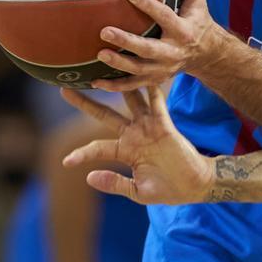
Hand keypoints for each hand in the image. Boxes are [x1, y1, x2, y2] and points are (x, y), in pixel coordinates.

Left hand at [61, 87, 213, 204]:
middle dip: (86, 103)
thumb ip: (115, 184)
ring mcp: (149, 128)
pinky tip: (145, 76)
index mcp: (125, 152)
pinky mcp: (165, 126)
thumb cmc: (168, 189)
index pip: (97, 148)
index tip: (66, 162)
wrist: (196, 185)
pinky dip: (152, 91)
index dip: (82, 154)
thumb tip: (89, 177)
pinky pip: (156, 104)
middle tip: (65, 90)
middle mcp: (134, 135)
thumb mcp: (138, 192)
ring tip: (105, 69)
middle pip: (105, 115)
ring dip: (119, 86)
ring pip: (130, 102)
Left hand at [92, 0, 219, 90]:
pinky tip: (94, 82)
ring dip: (118, 63)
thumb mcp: (199, 0)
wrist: (207, 54)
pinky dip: (114, 86)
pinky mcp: (154, 79)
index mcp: (184, 30)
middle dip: (126, 41)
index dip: (148, 6)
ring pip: (138, 69)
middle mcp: (173, 52)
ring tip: (99, 54)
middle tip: (104, 30)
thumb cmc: (198, 20)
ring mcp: (163, 68)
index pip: (165, 16)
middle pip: (148, 49)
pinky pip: (132, 86)